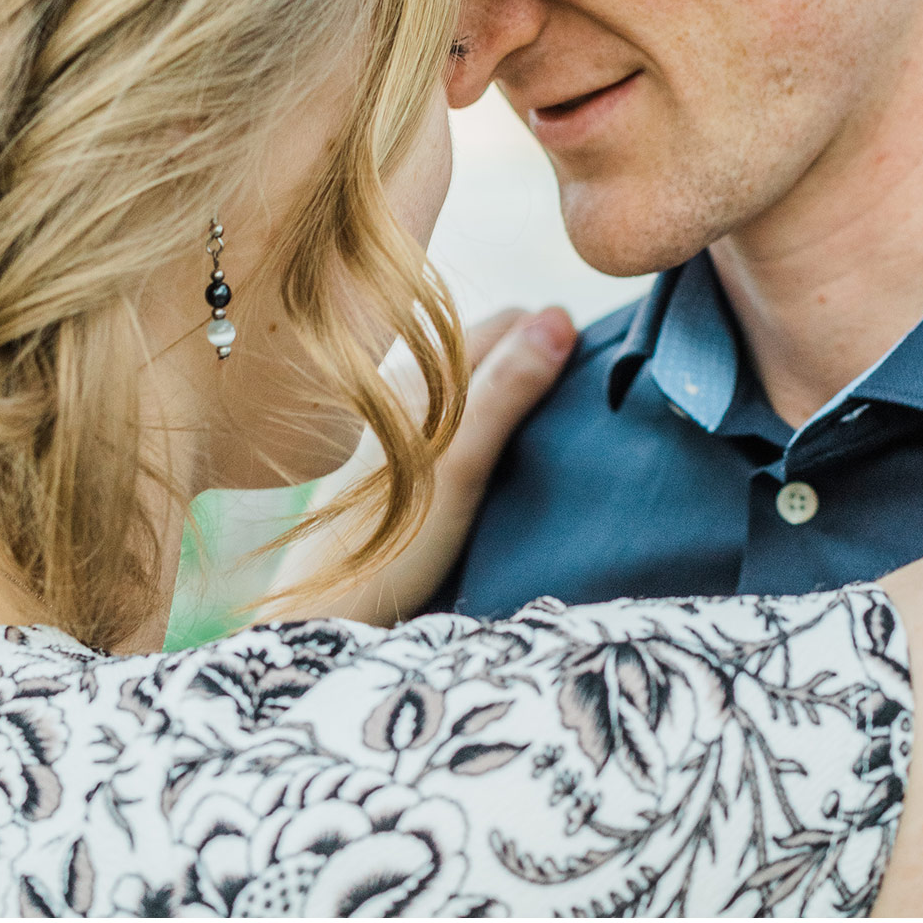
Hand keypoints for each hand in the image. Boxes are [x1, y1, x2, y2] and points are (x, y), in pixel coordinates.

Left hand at [262, 307, 577, 625]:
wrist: (331, 608)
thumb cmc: (396, 539)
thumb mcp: (462, 462)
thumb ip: (507, 387)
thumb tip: (560, 314)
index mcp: (425, 372)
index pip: (514, 323)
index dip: (558, 344)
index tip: (591, 385)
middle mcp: (411, 384)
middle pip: (498, 350)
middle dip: (542, 369)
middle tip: (577, 417)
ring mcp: (405, 420)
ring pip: (483, 385)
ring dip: (519, 401)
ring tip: (549, 444)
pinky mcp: (404, 456)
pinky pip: (466, 420)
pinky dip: (495, 429)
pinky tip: (506, 466)